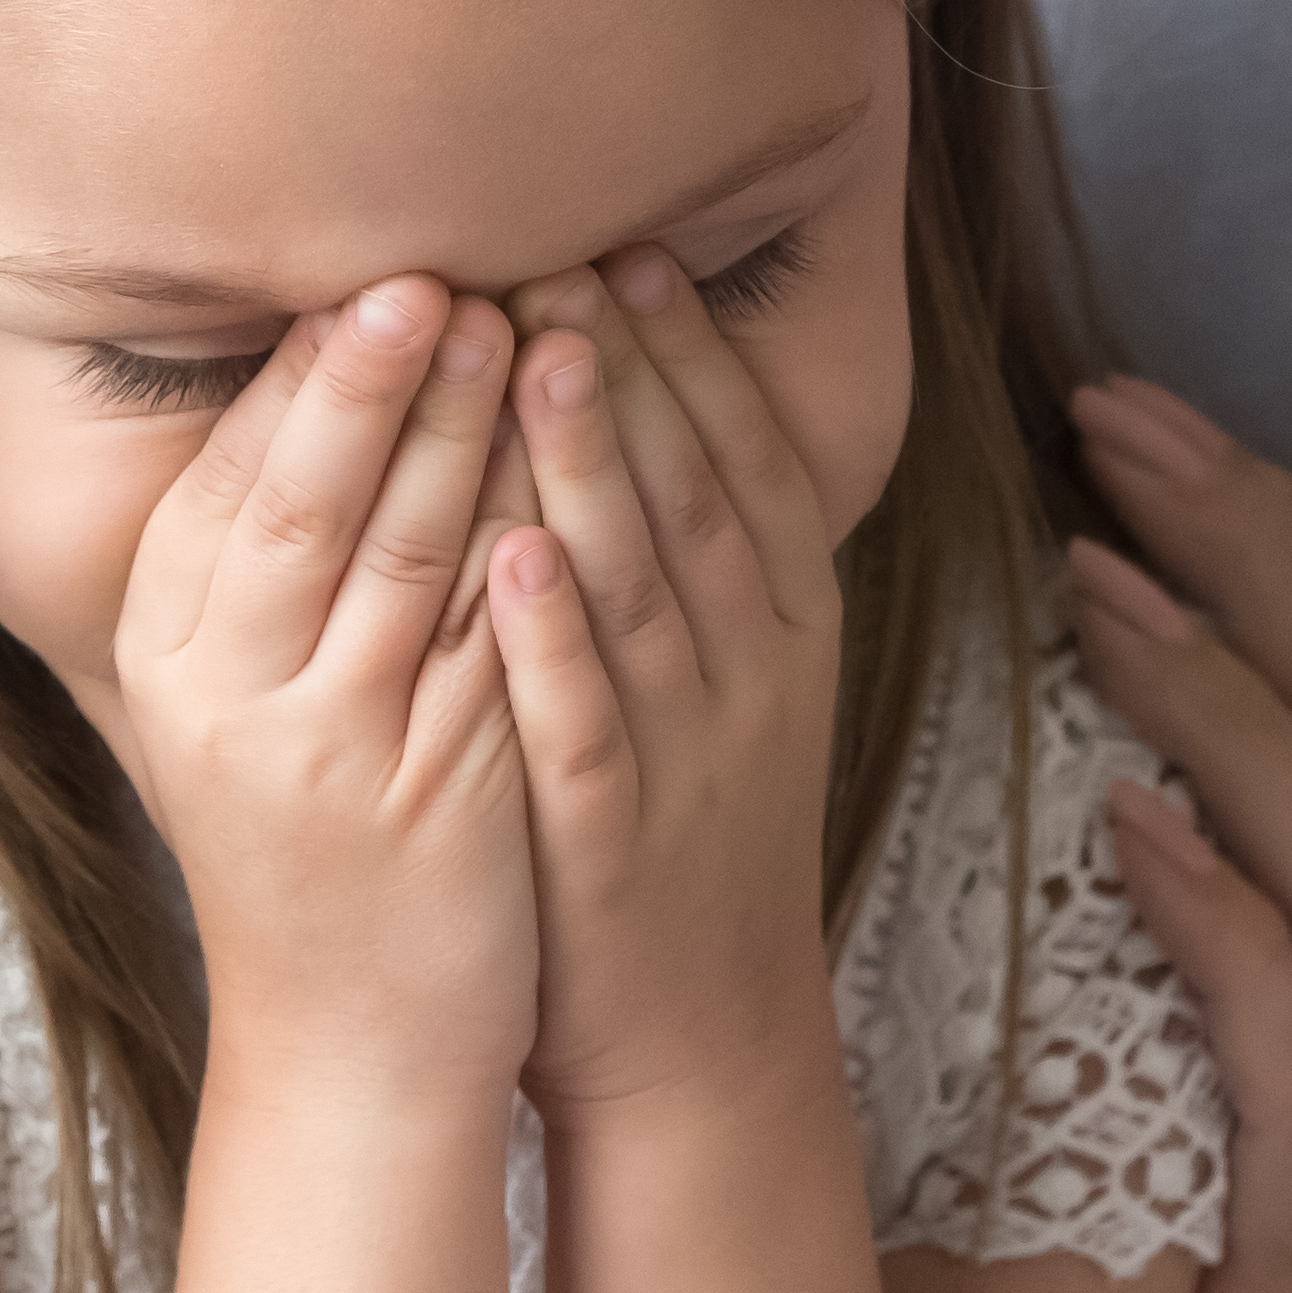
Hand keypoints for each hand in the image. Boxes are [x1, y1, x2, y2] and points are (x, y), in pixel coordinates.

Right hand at [115, 273, 539, 1093]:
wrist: (345, 1039)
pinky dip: (536, 547)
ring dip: (470, 433)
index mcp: (170, 653)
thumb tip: (318, 380)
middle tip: (442, 270)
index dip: (303, 373)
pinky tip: (581, 469)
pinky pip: (495, 645)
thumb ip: (260, 564)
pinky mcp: (435, 798)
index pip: (231, 477)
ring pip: (410, 558)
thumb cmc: (306, 844)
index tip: (364, 274)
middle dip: (379, 376)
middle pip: (310, 500)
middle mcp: (231, 697)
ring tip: (526, 328)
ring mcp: (331, 752)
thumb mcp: (238, 700)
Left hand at [483, 248, 848, 1114]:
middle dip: (635, 370)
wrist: (702, 1039)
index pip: (745, 465)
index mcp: (784, 631)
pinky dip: (549, 643)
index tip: (634, 253)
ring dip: (595, 466)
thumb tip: (652, 396)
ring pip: (642, 591)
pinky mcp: (612, 842)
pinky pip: (583, 727)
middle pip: (696, 499)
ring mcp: (687, 760)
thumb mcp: (732, 682)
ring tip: (539, 350)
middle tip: (568, 253)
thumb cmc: (688, 834)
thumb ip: (702, 556)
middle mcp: (751, 680)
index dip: (694, 358)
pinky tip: (507, 556)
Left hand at [1055, 374, 1291, 1292]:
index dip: (1268, 567)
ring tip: (1096, 558)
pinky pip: (1289, 1046)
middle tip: (1108, 403)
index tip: (1138, 436)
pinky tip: (1125, 816)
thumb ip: (1261, 1079)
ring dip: (1218, 687)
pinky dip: (1213, 914)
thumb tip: (1125, 946)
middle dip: (1250, 545)